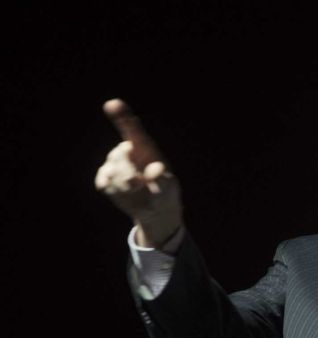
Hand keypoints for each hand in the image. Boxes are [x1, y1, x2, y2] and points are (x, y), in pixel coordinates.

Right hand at [94, 99, 181, 246]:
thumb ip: (164, 180)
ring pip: (111, 172)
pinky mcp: (105, 178)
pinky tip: (126, 194)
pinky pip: (104, 183)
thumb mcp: (170, 188)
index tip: (113, 104)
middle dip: (127, 172)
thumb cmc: (166, 193)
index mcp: (144, 147)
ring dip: (124, 186)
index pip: (131, 128)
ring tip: (137, 190)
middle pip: (119, 155)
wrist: (156, 210)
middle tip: (138, 183)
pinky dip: (116, 192)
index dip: (122, 116)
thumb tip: (156, 169)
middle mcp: (127, 151)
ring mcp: (114, 164)